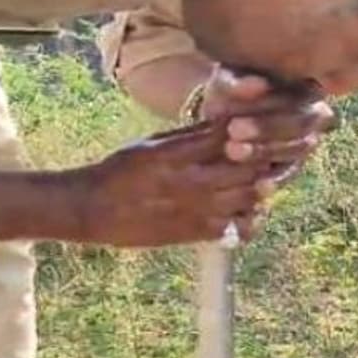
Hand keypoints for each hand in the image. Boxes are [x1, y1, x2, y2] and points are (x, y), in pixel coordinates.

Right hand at [68, 122, 269, 247]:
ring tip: (255, 180)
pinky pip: (237, 228)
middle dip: (260, 158)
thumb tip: (227, 122)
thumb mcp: (150, 144)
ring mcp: (194, 211)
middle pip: (247, 167)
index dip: (249, 129)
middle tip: (265, 154)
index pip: (230, 135)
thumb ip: (188, 136)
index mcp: (177, 154)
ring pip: (249, 197)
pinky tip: (242, 209)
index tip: (252, 127)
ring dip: (258, 187)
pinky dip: (247, 218)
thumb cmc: (119, 171)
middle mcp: (189, 182)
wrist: (93, 209)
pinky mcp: (194, 234)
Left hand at [199, 66, 334, 187]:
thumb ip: (238, 83)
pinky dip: (274, 182)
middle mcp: (315, 114)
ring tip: (231, 151)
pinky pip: (288, 173)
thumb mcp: (227, 80)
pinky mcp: (294, 165)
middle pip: (298, 123)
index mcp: (307, 86)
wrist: (222, 114)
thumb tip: (257, 85)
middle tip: (232, 130)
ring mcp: (307, 141)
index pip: (294, 96)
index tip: (236, 113)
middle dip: (265, 128)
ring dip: (264, 151)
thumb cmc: (229, 89)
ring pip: (295, 149)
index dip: (266, 103)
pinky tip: (259, 187)